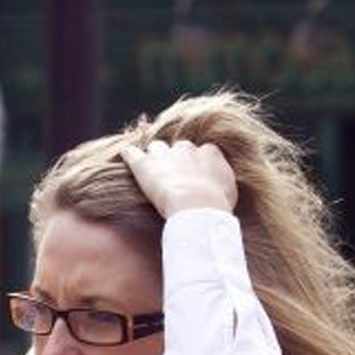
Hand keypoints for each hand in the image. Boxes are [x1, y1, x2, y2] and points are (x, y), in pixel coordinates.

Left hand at [120, 139, 237, 218]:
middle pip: (179, 147)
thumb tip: (222, 188)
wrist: (198, 207)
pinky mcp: (144, 165)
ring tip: (151, 169)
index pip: (202, 151)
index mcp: (209, 153)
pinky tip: (125, 156)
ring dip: (154, 157)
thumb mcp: (229, 192)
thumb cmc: (217, 205)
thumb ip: (223, 183)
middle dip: (176, 159)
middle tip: (174, 176)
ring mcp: (164, 155)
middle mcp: (187, 149)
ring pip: (156, 148)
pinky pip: (131, 152)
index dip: (197, 164)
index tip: (195, 176)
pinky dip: (128, 154)